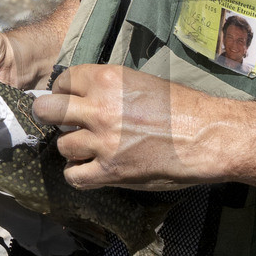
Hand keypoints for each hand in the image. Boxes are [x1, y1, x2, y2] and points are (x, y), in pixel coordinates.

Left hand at [30, 64, 226, 190]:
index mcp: (108, 79)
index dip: (63, 92)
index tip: (70, 100)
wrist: (207, 136)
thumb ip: (110, 88)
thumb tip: (86, 97)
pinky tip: (90, 169)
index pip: (63, 81)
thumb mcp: (142, 82)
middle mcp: (100, 108)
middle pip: (47, 111)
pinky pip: (75, 176)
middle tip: (64, 122)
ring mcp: (103, 141)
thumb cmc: (183, 108)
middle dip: (51, 116)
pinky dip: (78, 174)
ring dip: (72, 148)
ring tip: (88, 148)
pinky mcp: (111, 170)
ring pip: (62, 146)